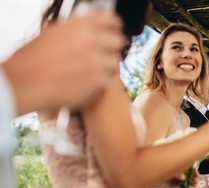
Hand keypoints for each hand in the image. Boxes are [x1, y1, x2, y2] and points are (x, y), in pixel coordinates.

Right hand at [3, 11, 124, 115]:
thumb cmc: (34, 60)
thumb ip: (76, 31)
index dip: (114, 26)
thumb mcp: (54, 33)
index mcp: (81, 26)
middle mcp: (92, 41)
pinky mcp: (99, 81)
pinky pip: (108, 80)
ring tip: (90, 72)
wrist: (26, 82)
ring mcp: (98, 61)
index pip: (110, 20)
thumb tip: (88, 30)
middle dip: (112, 48)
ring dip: (106, 67)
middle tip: (105, 55)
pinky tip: (86, 83)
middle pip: (118, 41)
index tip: (115, 31)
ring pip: (114, 62)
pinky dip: (99, 83)